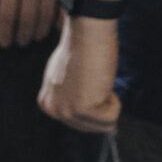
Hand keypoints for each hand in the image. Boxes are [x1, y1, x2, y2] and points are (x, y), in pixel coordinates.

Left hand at [0, 0, 74, 47]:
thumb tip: (10, 7)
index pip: (6, 13)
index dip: (5, 32)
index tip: (4, 44)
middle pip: (26, 19)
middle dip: (22, 35)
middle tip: (21, 44)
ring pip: (45, 17)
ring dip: (39, 31)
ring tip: (34, 38)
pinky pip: (63, 8)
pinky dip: (58, 21)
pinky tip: (54, 28)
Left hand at [38, 15, 121, 133]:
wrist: (86, 33)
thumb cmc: (81, 50)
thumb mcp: (66, 78)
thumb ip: (69, 97)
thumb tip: (83, 112)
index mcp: (47, 104)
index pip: (81, 123)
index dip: (92, 102)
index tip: (85, 81)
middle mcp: (53, 110)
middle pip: (93, 128)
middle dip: (100, 104)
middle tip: (91, 80)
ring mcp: (66, 111)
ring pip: (105, 126)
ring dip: (108, 103)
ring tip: (95, 80)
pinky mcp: (82, 109)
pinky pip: (112, 119)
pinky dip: (114, 101)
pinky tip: (100, 81)